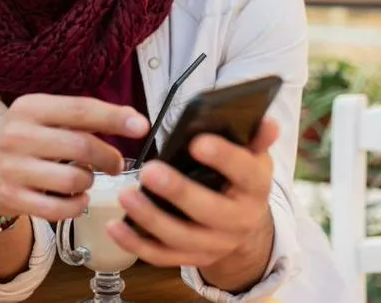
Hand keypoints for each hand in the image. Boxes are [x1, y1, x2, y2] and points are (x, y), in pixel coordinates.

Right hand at [0, 94, 150, 222]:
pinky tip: (77, 199)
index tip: (140, 125)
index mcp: (29, 108)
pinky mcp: (11, 197)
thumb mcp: (39, 117)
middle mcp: (18, 135)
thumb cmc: (19, 142)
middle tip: (115, 164)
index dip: (114, 117)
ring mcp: (13, 168)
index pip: (80, 110)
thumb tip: (131, 118)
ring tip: (85, 179)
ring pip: (74, 180)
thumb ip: (79, 116)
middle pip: (82, 147)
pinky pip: (59, 208)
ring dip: (90, 182)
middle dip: (108, 157)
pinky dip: (77, 206)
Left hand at [106, 117, 279, 289]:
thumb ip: (254, 139)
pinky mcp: (190, 258)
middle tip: (149, 171)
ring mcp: (213, 244)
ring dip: (150, 218)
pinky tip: (114, 226)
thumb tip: (266, 122)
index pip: (244, 173)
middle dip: (178, 191)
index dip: (224, 158)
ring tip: (125, 196)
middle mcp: (238, 222)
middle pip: (209, 211)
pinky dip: (136, 244)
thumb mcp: (253, 157)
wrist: (243, 226)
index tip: (197, 142)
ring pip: (181, 237)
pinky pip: (161, 256)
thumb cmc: (240, 180)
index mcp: (255, 189)